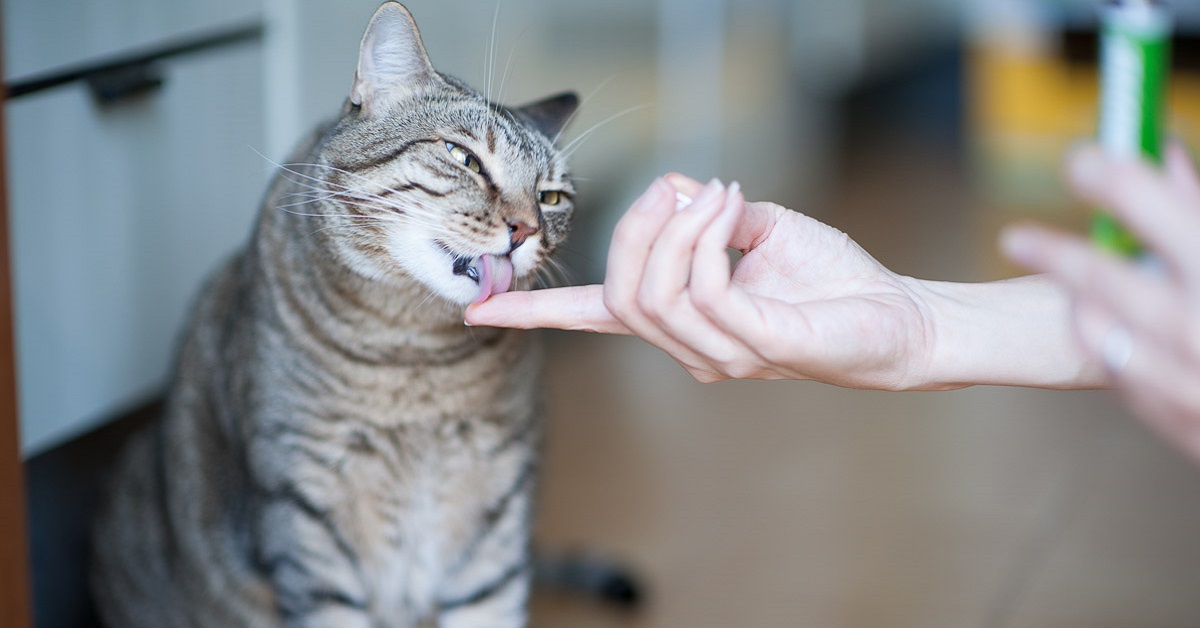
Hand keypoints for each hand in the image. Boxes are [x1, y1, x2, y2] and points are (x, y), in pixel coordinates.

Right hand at [468, 174, 935, 388]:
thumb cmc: (829, 279)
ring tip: (717, 194)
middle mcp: (688, 345)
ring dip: (678, 228)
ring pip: (652, 294)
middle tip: (683, 187)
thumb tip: (676, 190)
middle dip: (637, 227)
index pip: (592, 319)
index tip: (475, 311)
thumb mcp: (757, 229)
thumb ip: (707, 216)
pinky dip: (710, 237)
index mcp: (679, 318)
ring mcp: (717, 353)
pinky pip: (703, 290)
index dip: (532, 315)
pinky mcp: (752, 347)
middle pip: (618, 291)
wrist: (895, 317)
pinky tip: (735, 208)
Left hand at [1002, 142, 1199, 458]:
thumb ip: (1196, 207)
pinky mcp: (1174, 414)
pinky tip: (1099, 326)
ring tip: (1064, 287)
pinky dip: (1105, 345)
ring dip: (1078, 302)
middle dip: (1055, 255)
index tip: (1078, 162)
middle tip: (1015, 239)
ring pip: (1100, 330)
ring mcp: (1185, 376)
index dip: (1107, 176)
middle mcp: (1197, 322)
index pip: (1144, 202)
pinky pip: (1118, 372)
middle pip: (1103, 276)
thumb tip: (1164, 148)